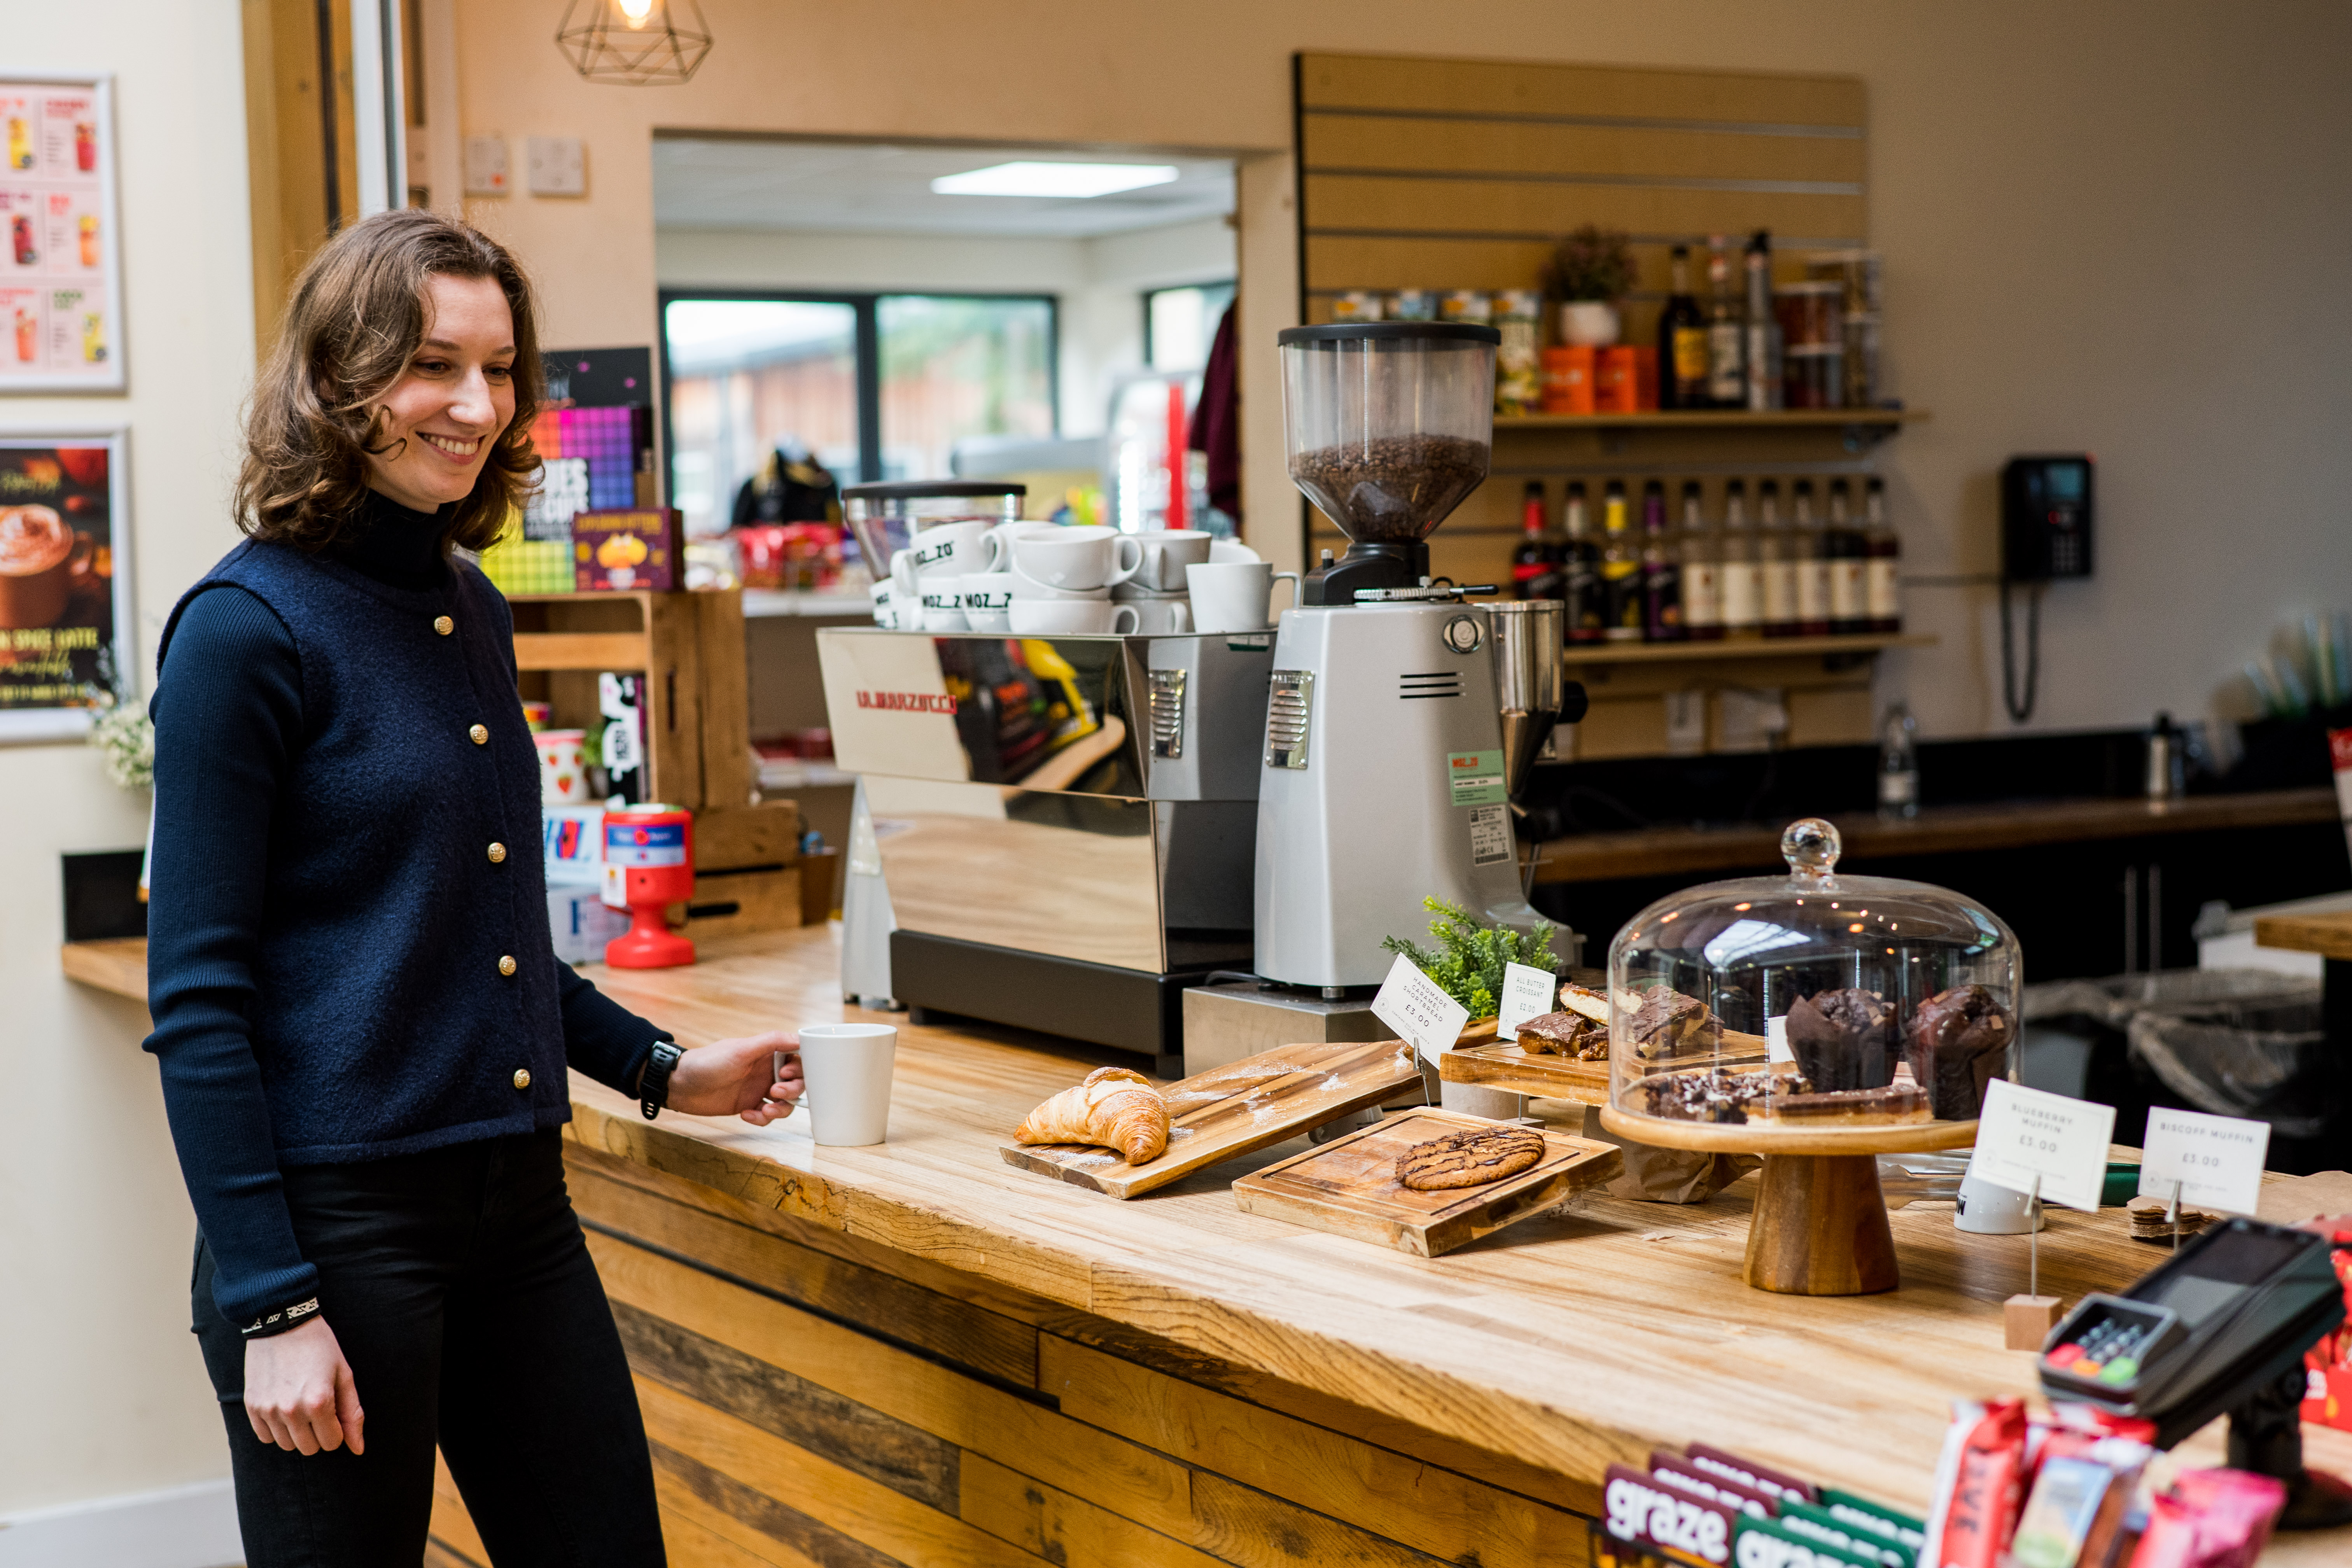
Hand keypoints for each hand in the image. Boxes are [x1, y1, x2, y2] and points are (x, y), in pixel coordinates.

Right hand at [243, 1316, 362, 1455]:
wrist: (282, 1322)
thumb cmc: (320, 1347)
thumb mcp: (344, 1375)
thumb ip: (353, 1414)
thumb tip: (358, 1449)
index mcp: (319, 1402)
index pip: (332, 1442)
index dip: (337, 1429)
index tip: (334, 1411)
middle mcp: (291, 1410)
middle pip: (310, 1448)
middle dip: (319, 1433)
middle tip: (318, 1407)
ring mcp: (268, 1410)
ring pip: (287, 1445)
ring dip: (297, 1432)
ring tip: (300, 1404)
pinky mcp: (251, 1406)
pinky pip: (266, 1437)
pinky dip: (276, 1429)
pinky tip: (283, 1406)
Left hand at [664, 1031, 804, 1124]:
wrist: (680, 1085)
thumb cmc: (707, 1062)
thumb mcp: (741, 1050)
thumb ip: (772, 1042)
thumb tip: (800, 1037)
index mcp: (767, 1052)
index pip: (797, 1058)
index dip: (800, 1068)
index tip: (786, 1074)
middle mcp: (766, 1070)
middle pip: (796, 1082)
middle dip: (791, 1090)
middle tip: (774, 1091)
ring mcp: (758, 1089)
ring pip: (784, 1102)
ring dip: (780, 1109)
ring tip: (764, 1110)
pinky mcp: (748, 1105)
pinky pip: (766, 1115)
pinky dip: (762, 1118)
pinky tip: (746, 1114)